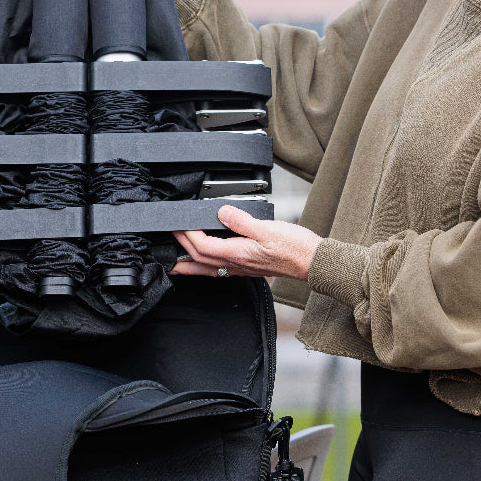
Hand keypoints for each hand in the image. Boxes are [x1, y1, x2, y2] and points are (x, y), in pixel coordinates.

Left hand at [172, 205, 321, 280]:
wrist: (313, 262)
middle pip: (199, 260)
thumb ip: (242, 221)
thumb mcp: (268, 228)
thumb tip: (222, 211)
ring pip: (206, 269)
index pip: (202, 247)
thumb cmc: (295, 248)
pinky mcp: (247, 267)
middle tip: (168, 237)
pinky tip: (204, 263)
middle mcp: (236, 264)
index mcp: (238, 254)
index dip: (187, 236)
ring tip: (173, 263)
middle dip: (181, 249)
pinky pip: (218, 270)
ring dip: (188, 265)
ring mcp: (241, 268)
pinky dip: (204, 266)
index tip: (178, 224)